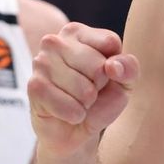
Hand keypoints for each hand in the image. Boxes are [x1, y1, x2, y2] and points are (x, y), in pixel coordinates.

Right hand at [27, 22, 139, 157]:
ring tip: (76, 102)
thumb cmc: (100, 100)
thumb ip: (129, 68)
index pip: (110, 43)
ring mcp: (41, 63)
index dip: (114, 67)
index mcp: (78, 32)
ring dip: (86, 104)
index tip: (104, 75)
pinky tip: (67, 113)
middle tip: (88, 93)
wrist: (75, 131)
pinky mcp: (34, 87)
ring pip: (84, 89)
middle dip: (98, 87)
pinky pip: (68, 106)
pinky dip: (75, 115)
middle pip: (98, 67)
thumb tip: (113, 66)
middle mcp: (55, 41)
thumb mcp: (124, 82)